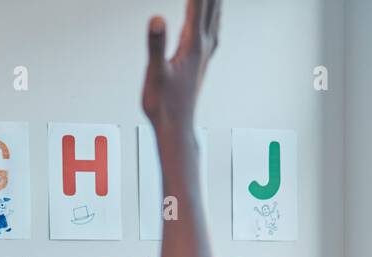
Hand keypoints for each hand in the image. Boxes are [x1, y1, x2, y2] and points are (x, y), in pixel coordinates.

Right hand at [142, 0, 220, 134]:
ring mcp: (206, 51)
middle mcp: (205, 44)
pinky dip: (213, 12)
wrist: (176, 129)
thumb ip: (155, 45)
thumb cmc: (163, 106)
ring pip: (215, 13)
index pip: (198, 2)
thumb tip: (157, 18)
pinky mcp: (202, 58)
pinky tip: (212, 14)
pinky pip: (212, 25)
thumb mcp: (155, 74)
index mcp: (193, 43)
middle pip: (212, 3)